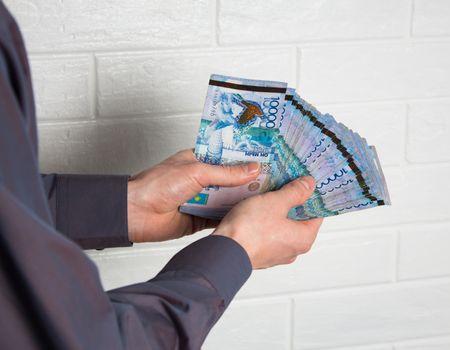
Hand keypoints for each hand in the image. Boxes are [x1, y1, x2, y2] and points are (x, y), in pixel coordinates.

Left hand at [127, 149, 259, 242]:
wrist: (135, 214)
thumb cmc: (156, 185)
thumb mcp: (196, 172)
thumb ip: (226, 173)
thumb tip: (252, 169)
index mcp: (198, 160)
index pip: (227, 157)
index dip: (245, 157)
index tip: (266, 158)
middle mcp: (200, 179)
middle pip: (230, 179)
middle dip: (248, 180)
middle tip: (272, 179)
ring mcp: (200, 199)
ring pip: (227, 199)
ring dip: (242, 199)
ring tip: (266, 197)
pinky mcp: (198, 218)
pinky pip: (220, 217)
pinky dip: (231, 217)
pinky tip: (247, 216)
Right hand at [213, 176, 322, 268]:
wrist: (223, 252)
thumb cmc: (250, 231)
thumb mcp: (276, 202)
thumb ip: (295, 192)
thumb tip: (308, 185)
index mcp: (304, 238)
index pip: (316, 213)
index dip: (311, 196)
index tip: (305, 184)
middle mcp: (293, 250)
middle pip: (299, 220)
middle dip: (292, 202)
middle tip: (285, 185)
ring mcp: (276, 254)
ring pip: (281, 227)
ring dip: (276, 212)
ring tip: (268, 195)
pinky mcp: (260, 253)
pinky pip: (268, 234)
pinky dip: (265, 222)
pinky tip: (256, 210)